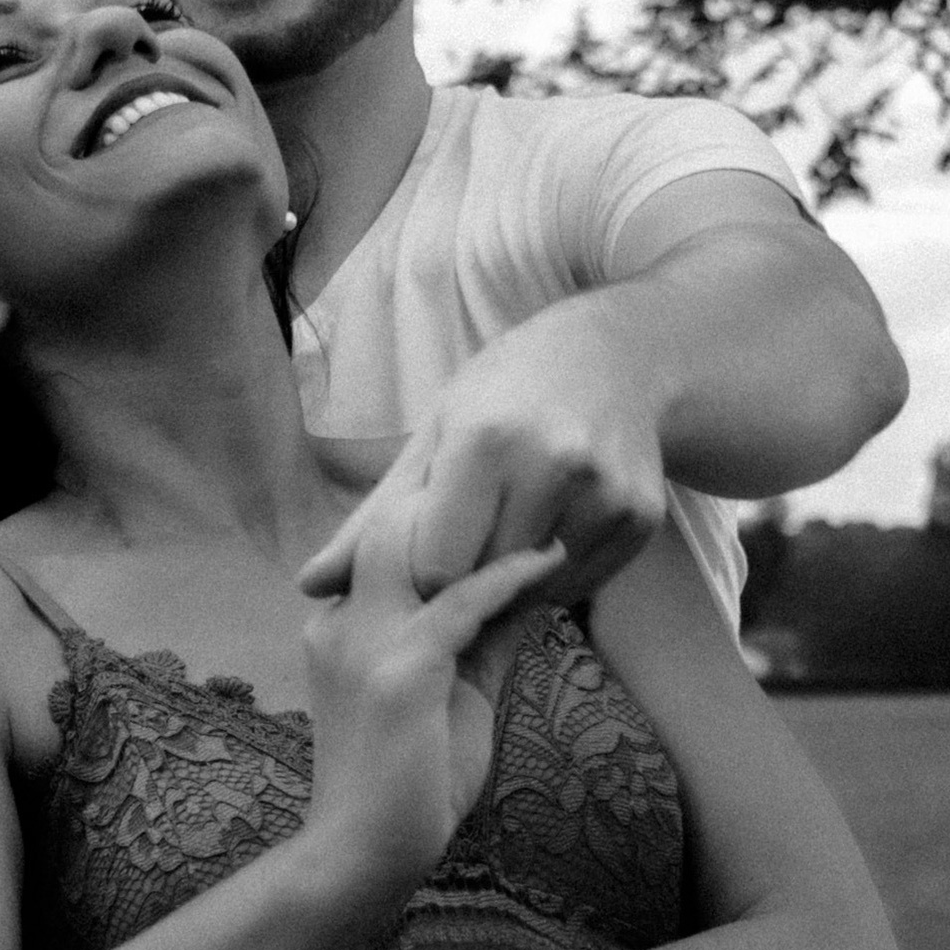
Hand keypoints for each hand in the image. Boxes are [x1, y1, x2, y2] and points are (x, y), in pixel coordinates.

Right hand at [297, 464, 561, 885]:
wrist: (362, 856)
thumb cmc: (406, 787)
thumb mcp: (450, 696)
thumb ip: (477, 642)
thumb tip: (524, 594)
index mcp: (338, 625)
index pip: (385, 545)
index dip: (433, 508)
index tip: (494, 487)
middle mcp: (341, 620)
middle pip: (392, 525)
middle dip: (449, 488)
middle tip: (519, 472)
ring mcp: (365, 641)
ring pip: (420, 545)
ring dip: (484, 522)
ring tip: (540, 499)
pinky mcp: (401, 670)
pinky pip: (462, 601)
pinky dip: (510, 576)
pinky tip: (549, 560)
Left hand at [301, 302, 664, 604]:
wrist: (617, 357)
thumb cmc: (505, 392)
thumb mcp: (434, 436)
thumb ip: (375, 520)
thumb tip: (307, 586)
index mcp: (483, 441)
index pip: (434, 566)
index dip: (422, 569)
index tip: (426, 550)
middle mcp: (551, 466)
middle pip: (484, 582)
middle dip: (467, 576)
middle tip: (471, 538)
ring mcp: (605, 494)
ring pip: (534, 592)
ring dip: (512, 578)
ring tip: (513, 521)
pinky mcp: (642, 518)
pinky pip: (580, 585)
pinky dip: (556, 575)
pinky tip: (553, 524)